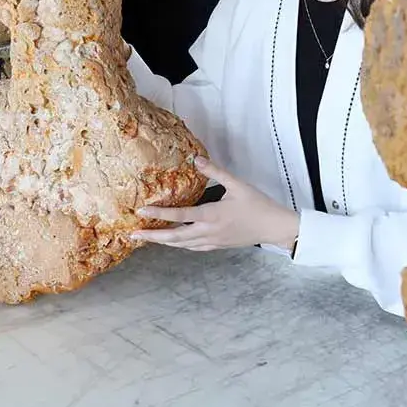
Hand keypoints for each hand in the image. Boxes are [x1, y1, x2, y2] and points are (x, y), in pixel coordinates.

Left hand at [133, 158, 298, 252]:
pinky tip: (172, 242)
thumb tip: (195, 158)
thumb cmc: (258, 205)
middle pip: (174, 237)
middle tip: (133, 234)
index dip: (158, 213)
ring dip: (163, 242)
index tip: (141, 210)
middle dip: (152, 236)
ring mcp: (212, 242)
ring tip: (146, 238)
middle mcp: (208, 232)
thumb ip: (215, 171)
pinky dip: (179, 245)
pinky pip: (192, 248)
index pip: (179, 215)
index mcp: (211, 215)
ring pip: (182, 245)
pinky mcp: (217, 246)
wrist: (274, 228)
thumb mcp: (237, 184)